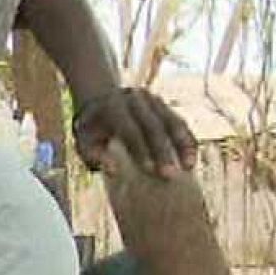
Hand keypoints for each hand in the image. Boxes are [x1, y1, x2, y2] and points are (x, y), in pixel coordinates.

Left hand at [73, 87, 197, 178]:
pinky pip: (180, 123)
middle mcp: (136, 99)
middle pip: (154, 125)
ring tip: (188, 167)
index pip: (130, 128)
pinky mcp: (165, 106)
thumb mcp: (84, 141)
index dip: (140, 149)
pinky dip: (187, 141)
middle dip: (163, 151)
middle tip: (170, 175)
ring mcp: (153, 100)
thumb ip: (93, 156)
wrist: (100, 102)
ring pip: (173, 122)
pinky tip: (191, 160)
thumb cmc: (92, 130)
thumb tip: (114, 171)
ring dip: (183, 145)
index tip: (149, 170)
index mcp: (114, 105)